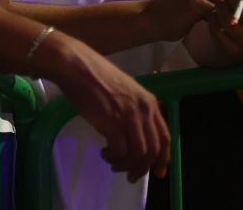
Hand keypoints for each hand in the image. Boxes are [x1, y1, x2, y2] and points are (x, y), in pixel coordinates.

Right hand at [37, 32, 169, 181]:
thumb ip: (135, 111)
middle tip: (129, 176)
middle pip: (153, 150)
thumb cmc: (97, 77)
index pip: (165, 137)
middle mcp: (144, 110)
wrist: (78, 67)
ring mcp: (129, 116)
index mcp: (150, 102)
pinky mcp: (112, 123)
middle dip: (142, 168)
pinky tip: (104, 153)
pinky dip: (113, 158)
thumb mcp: (126, 91)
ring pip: (138, 155)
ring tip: (113, 162)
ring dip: (125, 165)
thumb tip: (136, 136)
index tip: (157, 173)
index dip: (162, 159)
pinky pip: (120, 152)